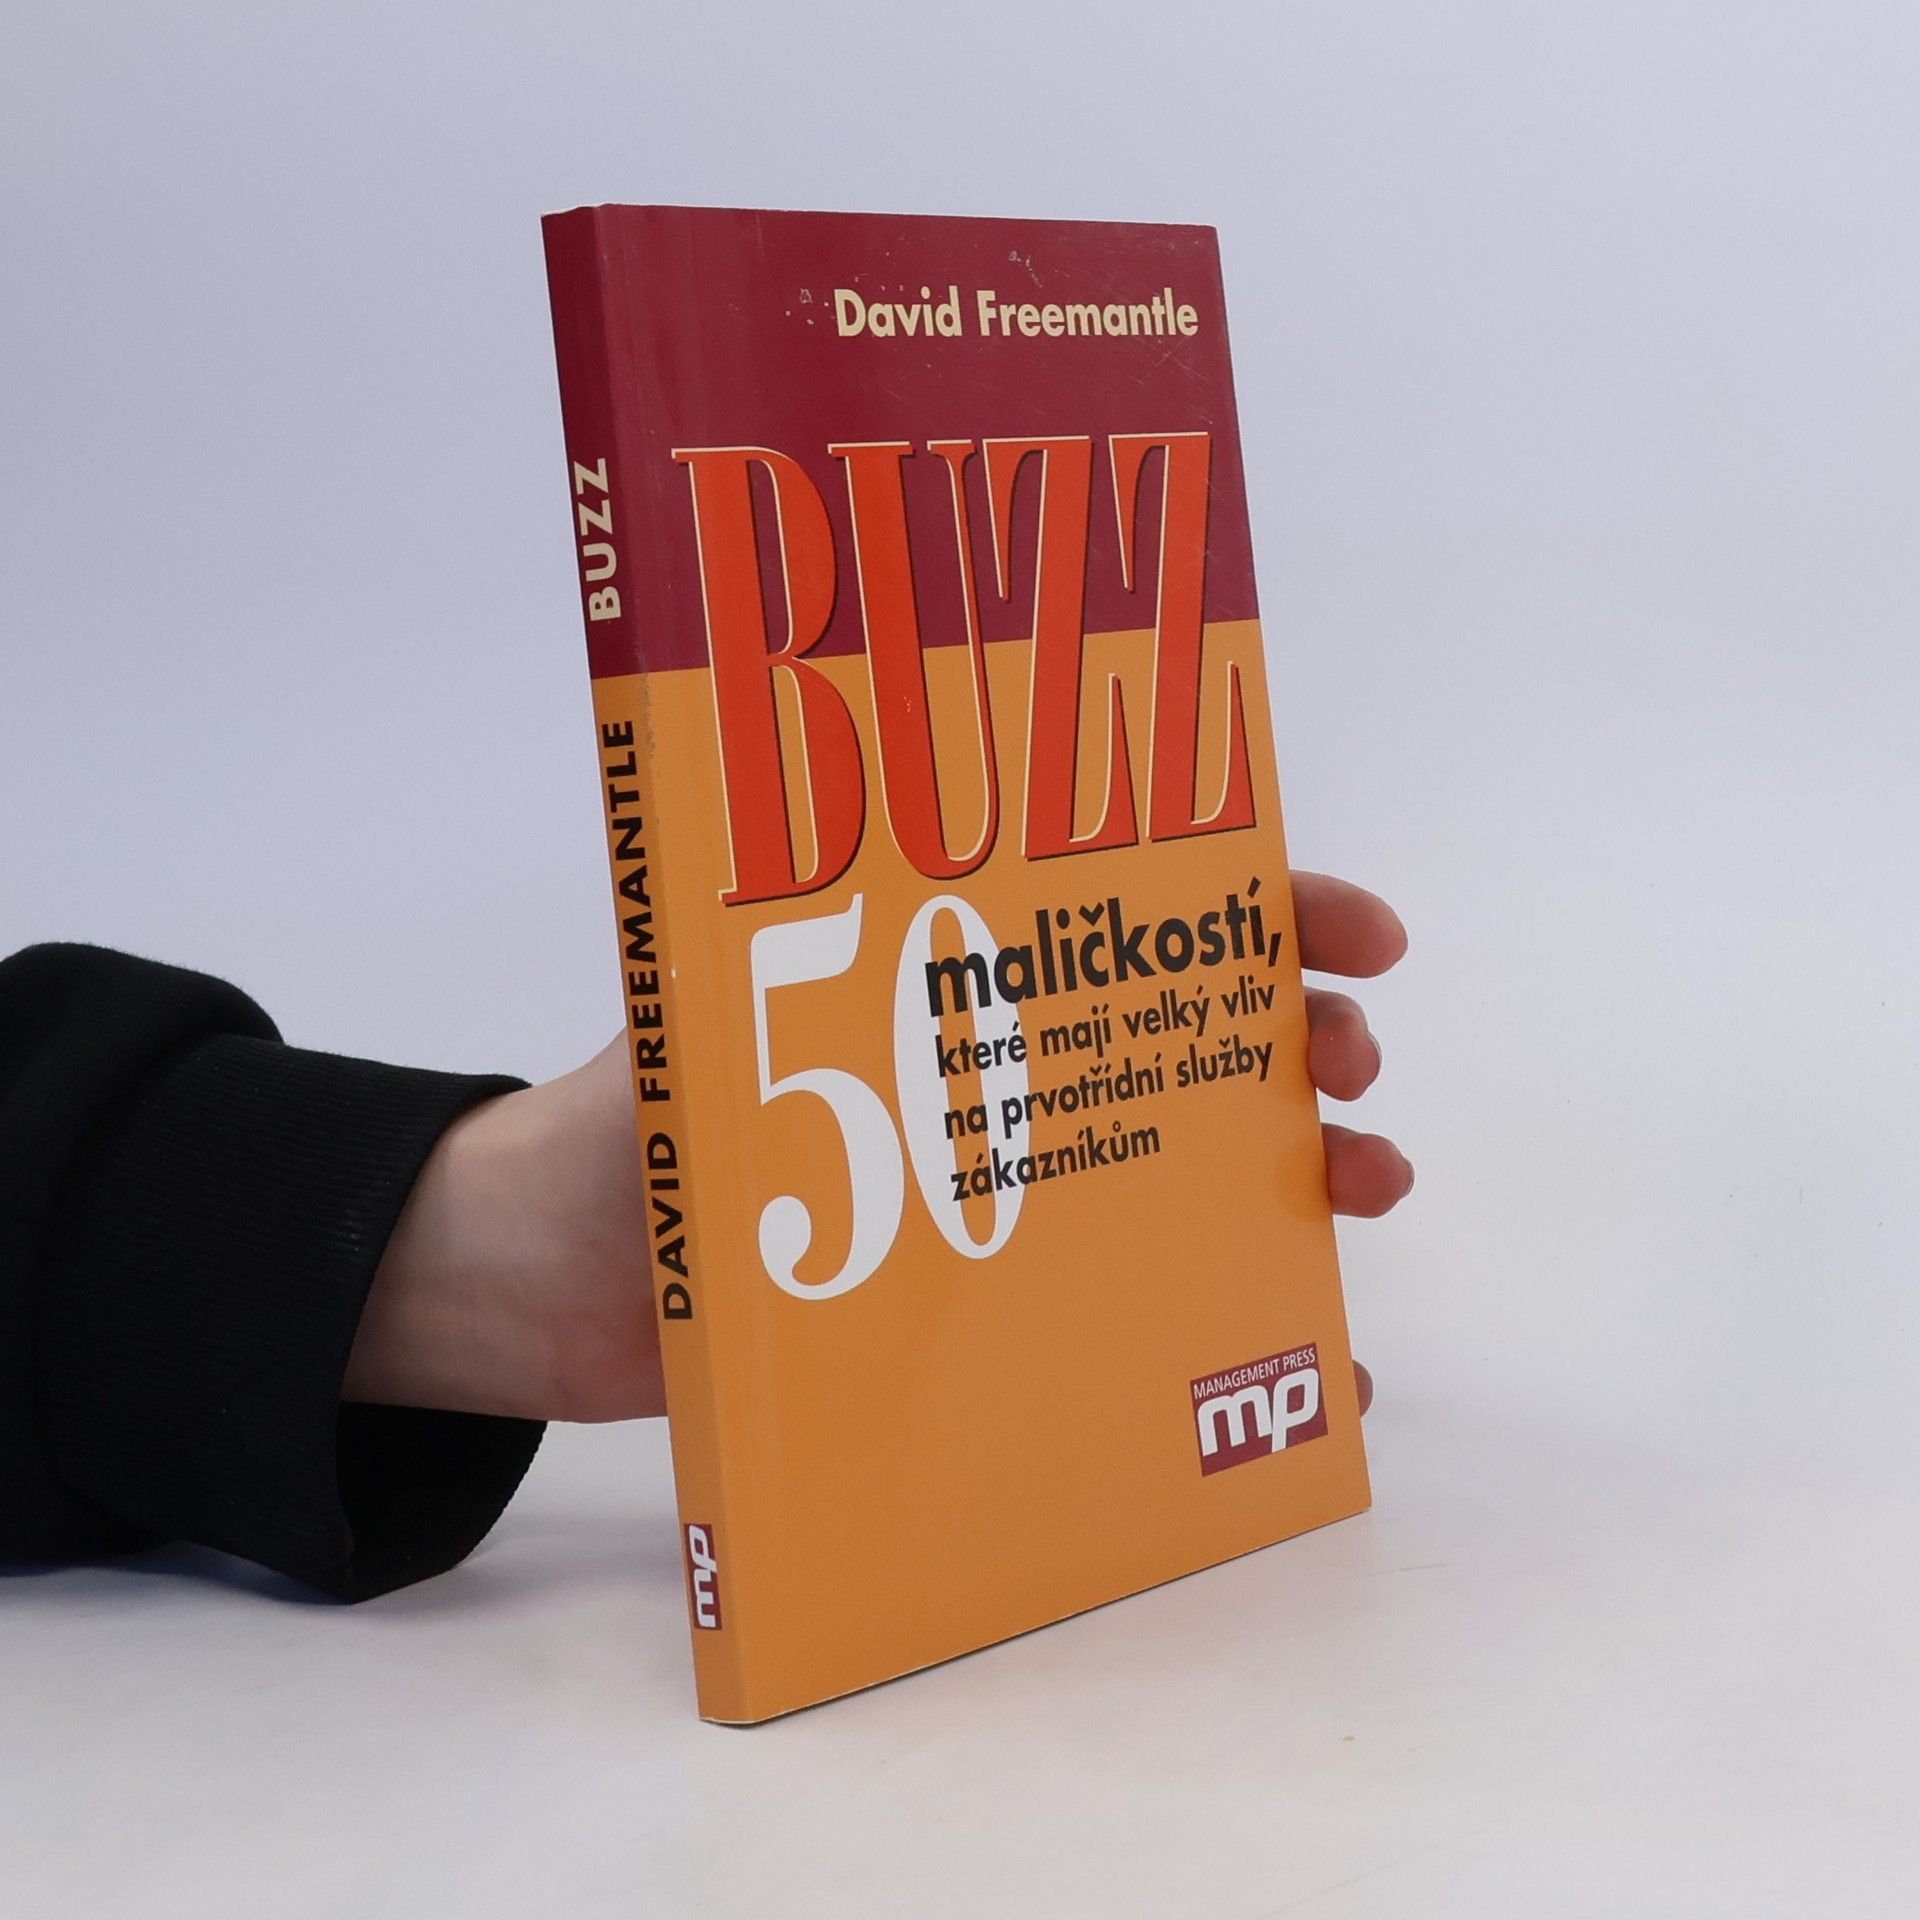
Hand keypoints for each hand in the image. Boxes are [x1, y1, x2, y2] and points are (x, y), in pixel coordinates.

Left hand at [348, 870, 1410, 1423]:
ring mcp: (1010, 1195)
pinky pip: (1139, 1320)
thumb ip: (770, 971)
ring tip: (1364, 1189)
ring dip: (1306, 1177)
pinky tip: (1315, 1384)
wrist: (555, 1286)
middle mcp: (1003, 1079)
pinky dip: (1238, 1353)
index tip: (1358, 935)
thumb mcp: (706, 1025)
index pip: (1134, 918)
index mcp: (955, 985)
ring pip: (1198, 1174)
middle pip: (1197, 1041)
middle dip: (1304, 1038)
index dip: (1265, 912)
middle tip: (1345, 1069)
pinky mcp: (992, 1306)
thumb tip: (843, 914)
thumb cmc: (627, 1129)